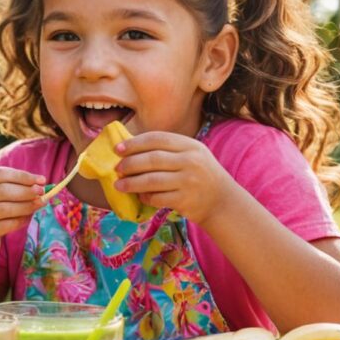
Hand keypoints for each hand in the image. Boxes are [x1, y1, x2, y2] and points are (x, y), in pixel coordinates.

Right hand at [0, 165, 45, 262]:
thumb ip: (5, 184)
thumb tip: (37, 179)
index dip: (21, 176)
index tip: (41, 179)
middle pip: (2, 190)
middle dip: (26, 190)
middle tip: (42, 191)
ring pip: (6, 208)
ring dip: (27, 205)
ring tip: (41, 203)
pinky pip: (7, 225)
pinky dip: (21, 220)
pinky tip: (28, 218)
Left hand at [114, 131, 238, 225]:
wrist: (222, 200)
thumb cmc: (200, 175)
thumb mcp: (191, 155)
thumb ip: (167, 150)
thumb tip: (130, 148)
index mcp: (190, 146)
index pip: (157, 139)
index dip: (135, 143)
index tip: (118, 149)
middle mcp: (191, 161)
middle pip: (152, 159)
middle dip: (130, 164)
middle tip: (117, 168)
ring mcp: (189, 181)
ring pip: (152, 180)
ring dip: (131, 183)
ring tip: (119, 185)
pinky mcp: (185, 200)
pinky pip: (158, 198)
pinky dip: (145, 197)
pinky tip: (140, 196)